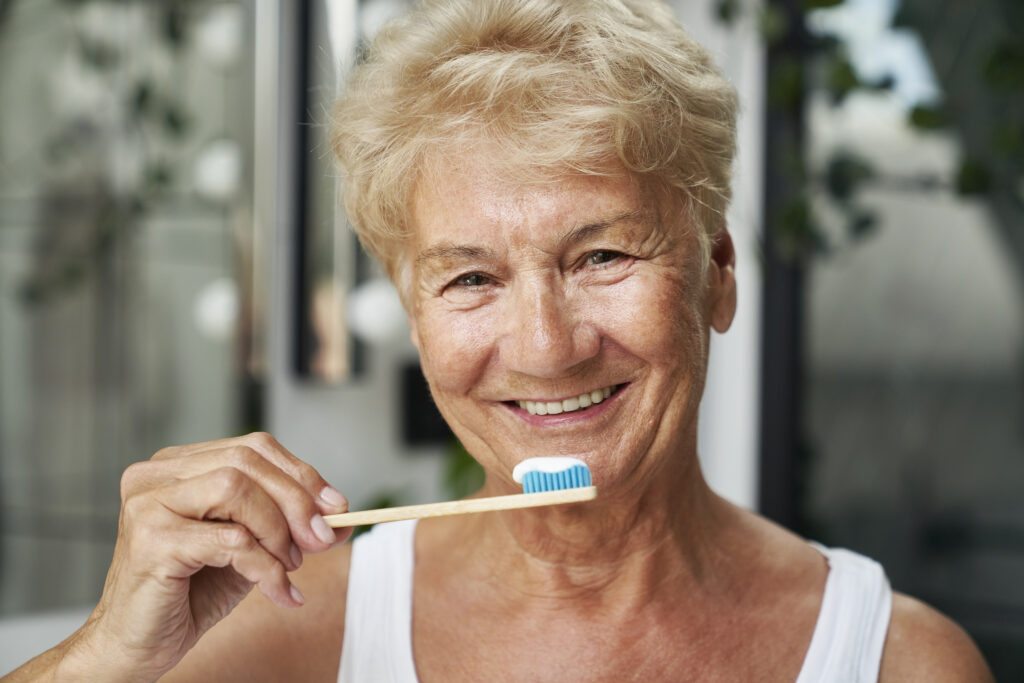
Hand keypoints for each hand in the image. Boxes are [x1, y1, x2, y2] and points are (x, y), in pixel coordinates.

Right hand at [71, 432, 350, 681]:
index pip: (252, 447)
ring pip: (236, 489)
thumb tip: (342, 516)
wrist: (137, 647)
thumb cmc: (188, 594)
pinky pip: (230, 541)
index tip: (336, 506)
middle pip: (246, 460)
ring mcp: (148, 504)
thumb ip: (289, 527)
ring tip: (291, 566)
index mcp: (177, 466)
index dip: (300, 473)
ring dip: (277, 530)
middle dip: (297, 500)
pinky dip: (266, 568)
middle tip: (322, 539)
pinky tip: (279, 592)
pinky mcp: (150, 541)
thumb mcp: (252, 551)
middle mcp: (156, 476)